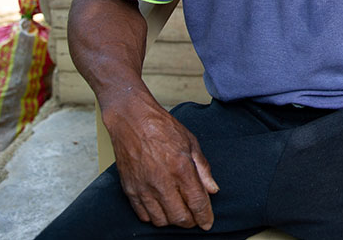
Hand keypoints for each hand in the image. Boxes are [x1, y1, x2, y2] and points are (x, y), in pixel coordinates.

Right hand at [104, 95, 218, 228]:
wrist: (132, 120)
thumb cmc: (163, 128)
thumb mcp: (191, 143)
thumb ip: (203, 169)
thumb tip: (212, 190)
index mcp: (181, 168)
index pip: (197, 203)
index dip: (205, 217)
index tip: (208, 223)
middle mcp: (162, 181)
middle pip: (179, 217)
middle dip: (190, 222)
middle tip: (195, 218)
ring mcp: (143, 187)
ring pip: (161, 220)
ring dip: (172, 220)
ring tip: (179, 211)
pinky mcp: (129, 189)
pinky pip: (143, 215)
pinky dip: (154, 217)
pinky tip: (161, 208)